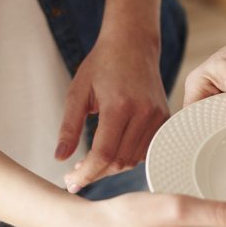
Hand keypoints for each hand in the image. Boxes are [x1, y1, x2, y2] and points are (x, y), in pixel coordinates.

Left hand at [56, 31, 168, 191]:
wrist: (133, 43)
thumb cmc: (102, 64)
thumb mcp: (77, 92)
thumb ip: (69, 127)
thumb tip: (60, 158)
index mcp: (119, 106)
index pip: (104, 154)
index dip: (87, 173)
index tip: (71, 183)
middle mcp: (143, 113)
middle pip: (120, 161)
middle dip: (97, 173)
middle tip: (76, 175)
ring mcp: (158, 116)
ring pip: (134, 159)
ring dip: (112, 167)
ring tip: (91, 164)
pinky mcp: (165, 118)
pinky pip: (146, 150)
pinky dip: (128, 157)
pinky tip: (112, 152)